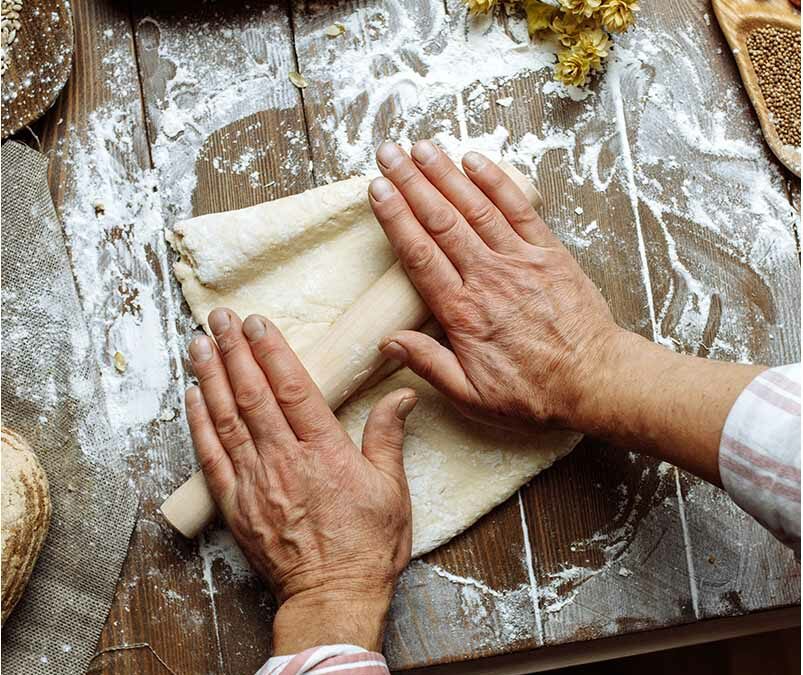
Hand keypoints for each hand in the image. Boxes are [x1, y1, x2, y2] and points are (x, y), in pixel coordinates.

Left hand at [185, 309, 416, 652]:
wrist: (332, 597)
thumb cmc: (367, 546)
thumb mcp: (392, 489)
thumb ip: (388, 436)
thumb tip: (403, 395)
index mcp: (324, 451)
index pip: (292, 388)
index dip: (272, 350)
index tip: (257, 322)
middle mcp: (284, 460)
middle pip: (252, 394)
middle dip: (234, 351)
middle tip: (220, 317)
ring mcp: (255, 481)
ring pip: (226, 419)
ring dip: (210, 378)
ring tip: (199, 343)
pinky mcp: (236, 504)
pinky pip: (211, 457)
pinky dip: (198, 424)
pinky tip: (191, 396)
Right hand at [368, 140, 764, 487]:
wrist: (594, 380)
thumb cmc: (532, 392)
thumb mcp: (471, 395)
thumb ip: (429, 363)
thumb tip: (388, 342)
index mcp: (462, 312)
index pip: (419, 254)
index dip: (395, 217)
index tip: (377, 189)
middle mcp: (487, 277)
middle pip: (441, 221)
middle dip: (412, 182)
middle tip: (389, 153)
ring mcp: (519, 260)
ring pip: (475, 208)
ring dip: (447, 173)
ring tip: (422, 146)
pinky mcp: (548, 253)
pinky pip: (518, 210)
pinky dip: (496, 183)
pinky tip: (475, 160)